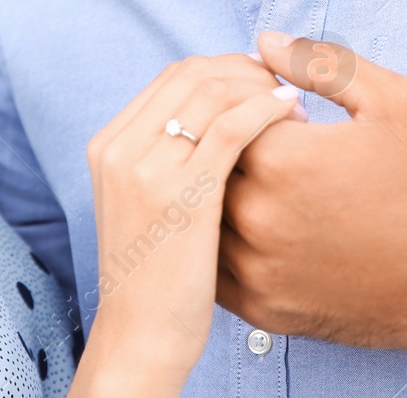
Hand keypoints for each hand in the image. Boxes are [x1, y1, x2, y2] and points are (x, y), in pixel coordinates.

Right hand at [71, 54, 304, 397]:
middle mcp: (120, 147)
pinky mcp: (182, 194)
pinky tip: (293, 116)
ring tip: (297, 110)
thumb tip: (217, 113)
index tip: (264, 83)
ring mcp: (147, 169)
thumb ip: (166, 156)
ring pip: (213, 92)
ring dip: (262, 89)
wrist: (141, 337)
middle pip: (194, 74)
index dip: (227, 68)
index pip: (175, 74)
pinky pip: (231, 128)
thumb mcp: (144, 203)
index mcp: (109, 143)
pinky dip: (267, 110)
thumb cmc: (158, 276)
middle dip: (248, 70)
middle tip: (287, 87)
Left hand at [217, 31, 406, 352]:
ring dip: (221, 197)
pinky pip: (216, 268)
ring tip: (267, 187)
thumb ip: (321, 64)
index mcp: (283, 159)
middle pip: (208, 165)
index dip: (246, 105)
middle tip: (271, 149)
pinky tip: (258, 229)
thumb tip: (262, 42)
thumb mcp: (392, 100)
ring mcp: (259, 270)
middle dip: (230, 149)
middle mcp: (260, 217)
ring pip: (205, 218)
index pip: (225, 115)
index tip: (278, 112)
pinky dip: (224, 244)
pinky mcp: (264, 310)